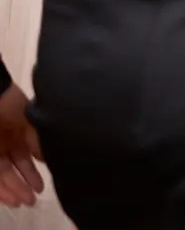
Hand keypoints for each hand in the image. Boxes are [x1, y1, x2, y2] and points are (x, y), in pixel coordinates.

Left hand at [0, 85, 43, 208]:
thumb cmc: (12, 107)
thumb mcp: (33, 123)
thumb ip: (40, 142)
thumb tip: (52, 159)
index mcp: (23, 133)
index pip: (30, 157)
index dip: (35, 173)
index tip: (43, 186)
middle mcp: (9, 144)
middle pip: (16, 169)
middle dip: (24, 185)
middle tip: (34, 200)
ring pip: (4, 176)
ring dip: (13, 190)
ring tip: (24, 203)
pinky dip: (1, 190)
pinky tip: (10, 199)